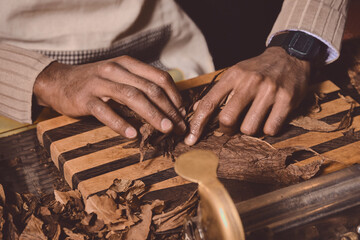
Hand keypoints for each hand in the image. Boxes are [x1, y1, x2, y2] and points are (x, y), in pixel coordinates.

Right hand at [34, 56, 185, 138]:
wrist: (58, 81)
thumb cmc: (95, 82)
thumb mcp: (118, 76)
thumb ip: (139, 85)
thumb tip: (166, 105)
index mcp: (128, 64)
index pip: (159, 77)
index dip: (174, 95)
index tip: (183, 112)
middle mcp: (116, 70)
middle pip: (149, 88)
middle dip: (168, 109)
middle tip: (179, 126)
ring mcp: (100, 83)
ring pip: (132, 97)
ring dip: (152, 114)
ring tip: (165, 129)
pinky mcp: (85, 98)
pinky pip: (105, 111)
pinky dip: (120, 123)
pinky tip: (132, 134)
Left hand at [185, 47, 310, 144]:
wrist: (290, 56)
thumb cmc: (258, 69)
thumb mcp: (235, 74)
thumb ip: (217, 92)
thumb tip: (196, 108)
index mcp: (233, 76)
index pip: (209, 103)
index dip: (197, 124)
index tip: (190, 140)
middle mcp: (250, 82)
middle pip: (227, 119)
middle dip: (227, 129)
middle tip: (232, 126)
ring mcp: (269, 91)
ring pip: (249, 128)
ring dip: (249, 129)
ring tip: (254, 118)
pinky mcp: (287, 100)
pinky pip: (271, 129)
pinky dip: (268, 129)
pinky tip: (270, 118)